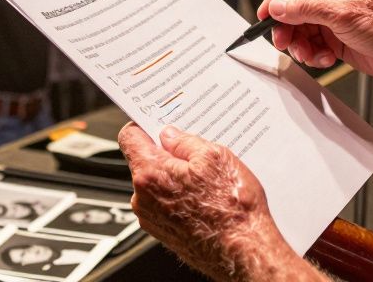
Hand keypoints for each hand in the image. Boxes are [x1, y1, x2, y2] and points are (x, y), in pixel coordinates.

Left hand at [119, 123, 290, 280]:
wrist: (243, 250)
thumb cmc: (232, 209)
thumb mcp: (214, 157)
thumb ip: (185, 142)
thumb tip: (170, 135)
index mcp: (150, 173)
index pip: (129, 137)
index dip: (144, 125)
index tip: (156, 123)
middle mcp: (143, 198)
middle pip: (144, 161)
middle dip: (166, 154)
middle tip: (195, 154)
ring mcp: (151, 218)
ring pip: (156, 184)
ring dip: (175, 177)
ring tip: (206, 181)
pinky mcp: (163, 232)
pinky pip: (164, 203)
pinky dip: (179, 196)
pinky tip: (204, 198)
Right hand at [261, 0, 372, 76]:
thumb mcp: (341, 13)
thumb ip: (306, 9)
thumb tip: (278, 7)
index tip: (265, 14)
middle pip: (293, 9)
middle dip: (286, 28)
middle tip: (282, 42)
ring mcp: (331, 19)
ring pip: (300, 31)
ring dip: (300, 46)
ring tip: (310, 55)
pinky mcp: (334, 40)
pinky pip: (311, 46)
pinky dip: (313, 55)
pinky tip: (326, 60)